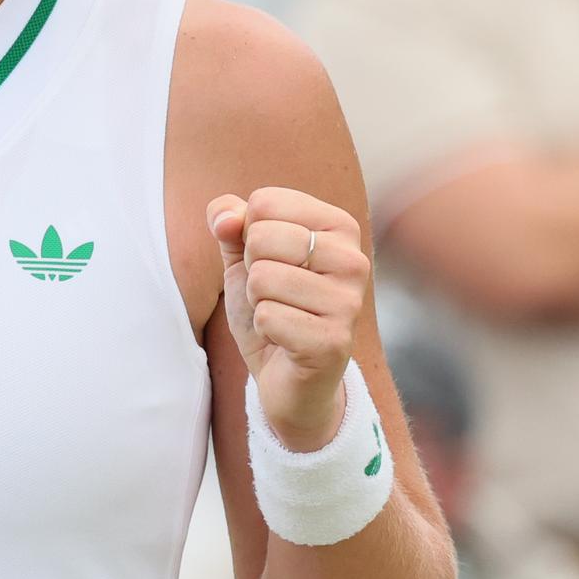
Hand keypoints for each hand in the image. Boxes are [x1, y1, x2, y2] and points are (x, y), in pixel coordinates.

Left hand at [208, 187, 369, 451]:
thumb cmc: (272, 305)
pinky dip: (264, 330)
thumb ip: (229, 221)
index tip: (271, 262)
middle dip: (251, 271)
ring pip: (261, 278)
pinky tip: (284, 340)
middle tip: (273, 295)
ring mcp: (348, 302)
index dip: (248, 235)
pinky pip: (267, 317)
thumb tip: (225, 217)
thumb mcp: (243, 256)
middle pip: (261, 237)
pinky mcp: (333, 341)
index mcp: (338, 226)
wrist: (287, 377)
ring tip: (280, 316)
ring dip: (257, 302)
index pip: (265, 202)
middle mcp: (353, 259)